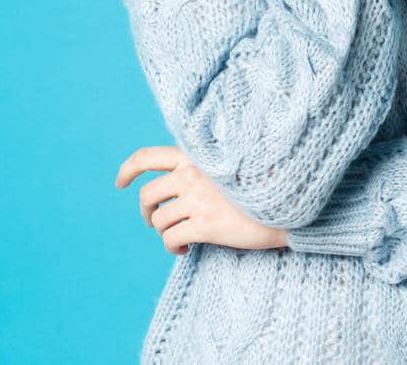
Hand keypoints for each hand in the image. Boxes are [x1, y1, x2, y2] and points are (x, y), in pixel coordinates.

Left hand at [115, 145, 288, 254]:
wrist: (286, 203)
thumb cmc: (257, 186)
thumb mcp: (225, 165)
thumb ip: (199, 166)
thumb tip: (173, 182)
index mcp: (195, 156)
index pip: (148, 157)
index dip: (128, 170)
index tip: (120, 182)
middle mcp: (191, 174)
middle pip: (147, 195)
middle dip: (146, 212)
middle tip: (155, 222)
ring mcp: (198, 200)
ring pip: (159, 221)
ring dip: (164, 233)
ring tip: (179, 239)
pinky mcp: (205, 225)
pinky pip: (171, 239)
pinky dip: (172, 248)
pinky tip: (184, 250)